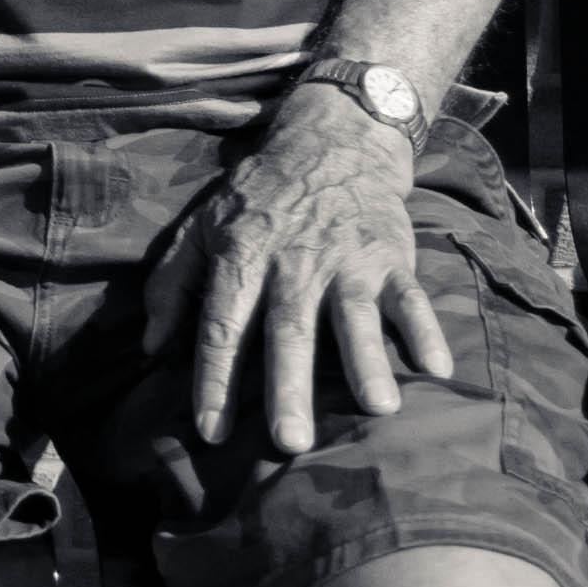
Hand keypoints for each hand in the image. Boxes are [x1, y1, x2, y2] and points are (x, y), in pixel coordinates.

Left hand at [146, 86, 447, 456]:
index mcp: (242, 257)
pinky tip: (437, 369)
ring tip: (379, 408)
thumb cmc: (258, 201)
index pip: (223, 325)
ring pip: (355, 315)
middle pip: (289, 330)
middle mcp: (294, 262)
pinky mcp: (391, 256)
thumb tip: (150, 348)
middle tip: (290, 442)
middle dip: (289, 387)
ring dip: (367, 361)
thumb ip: (171, 286)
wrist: (330, 144)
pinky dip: (426, 330)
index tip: (210, 431)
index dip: (215, 378)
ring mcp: (347, 259)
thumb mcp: (201, 229)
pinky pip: (411, 297)